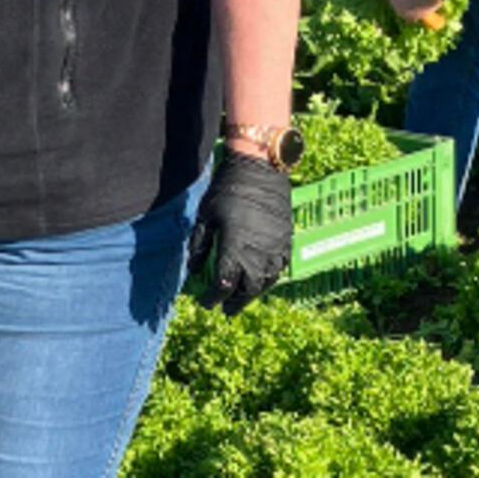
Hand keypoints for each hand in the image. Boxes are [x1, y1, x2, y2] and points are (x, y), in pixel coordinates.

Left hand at [187, 150, 292, 315]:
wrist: (261, 169)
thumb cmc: (228, 190)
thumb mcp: (205, 217)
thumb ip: (199, 246)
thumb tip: (192, 271)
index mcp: (234, 250)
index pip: (222, 286)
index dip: (212, 298)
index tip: (205, 302)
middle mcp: (257, 256)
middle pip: (246, 291)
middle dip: (234, 302)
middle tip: (225, 309)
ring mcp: (275, 250)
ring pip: (264, 283)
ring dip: (252, 294)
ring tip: (242, 298)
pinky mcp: (286, 242)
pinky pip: (279, 270)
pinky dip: (268, 280)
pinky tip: (261, 279)